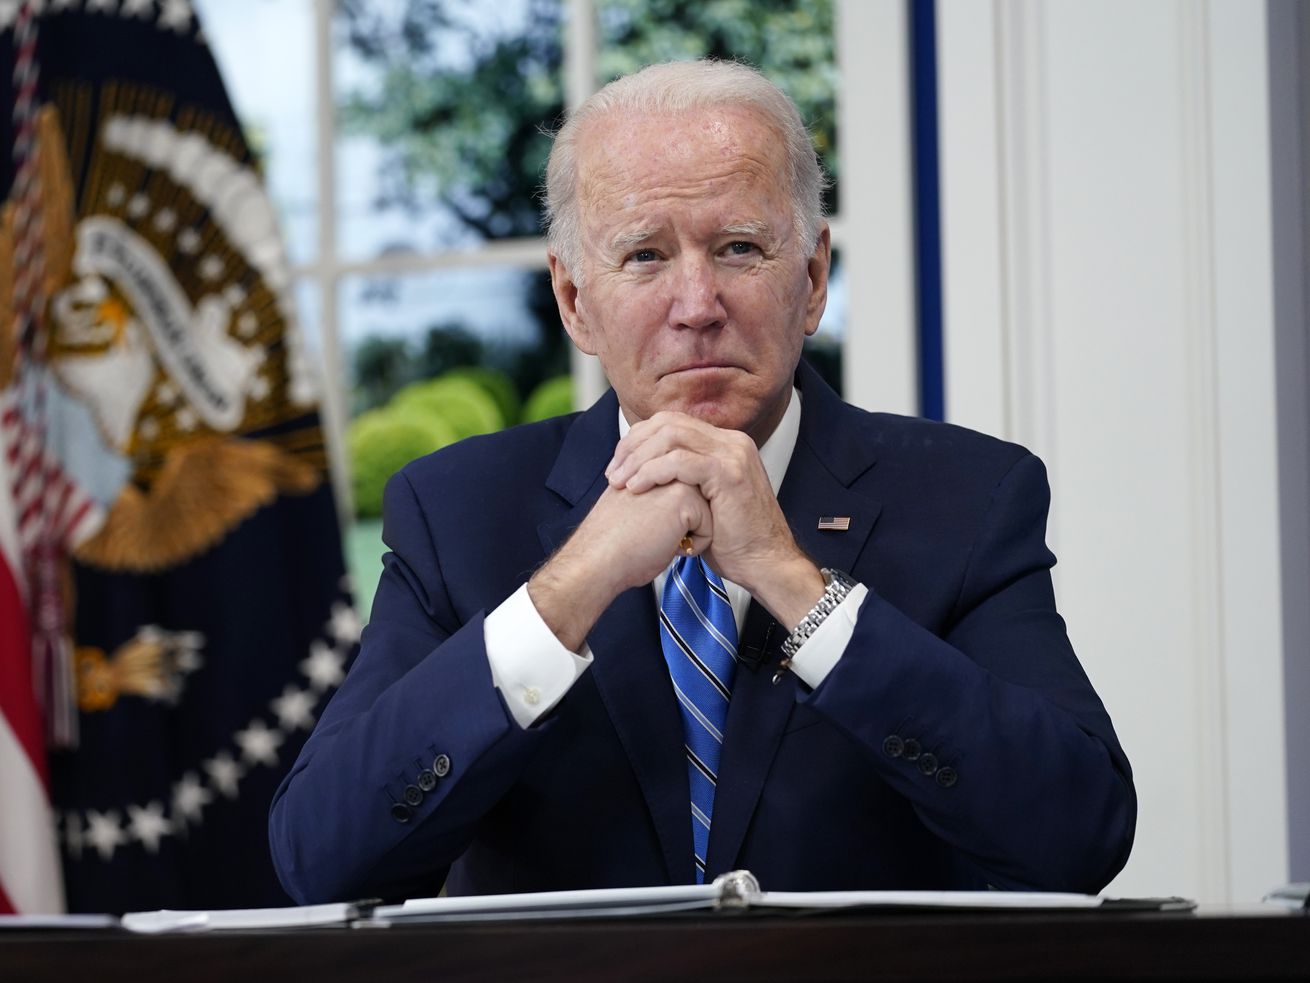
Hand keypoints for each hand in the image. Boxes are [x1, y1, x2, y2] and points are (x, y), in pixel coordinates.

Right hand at [528, 479, 711, 651]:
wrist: (599, 559)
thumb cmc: (613, 542)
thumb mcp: (637, 505)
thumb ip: (658, 492)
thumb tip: (682, 506)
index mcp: (651, 464)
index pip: (688, 493)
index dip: (675, 519)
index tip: (647, 527)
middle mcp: (664, 466)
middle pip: (701, 501)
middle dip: (685, 524)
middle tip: (651, 532)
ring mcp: (676, 478)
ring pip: (708, 512)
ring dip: (689, 533)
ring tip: (658, 537)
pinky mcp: (685, 498)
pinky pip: (709, 528)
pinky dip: (693, 546)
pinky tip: (666, 545)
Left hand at [605, 411, 824, 628]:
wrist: (765, 564)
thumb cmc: (734, 542)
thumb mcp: (704, 501)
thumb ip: (684, 481)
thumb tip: (648, 475)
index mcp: (725, 444)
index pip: (673, 422)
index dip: (639, 439)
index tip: (619, 465)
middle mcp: (731, 441)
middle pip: (668, 423)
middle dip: (633, 445)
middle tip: (613, 473)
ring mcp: (732, 454)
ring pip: (671, 436)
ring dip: (638, 457)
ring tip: (620, 481)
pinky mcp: (728, 473)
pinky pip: (680, 461)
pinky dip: (652, 471)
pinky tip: (637, 488)